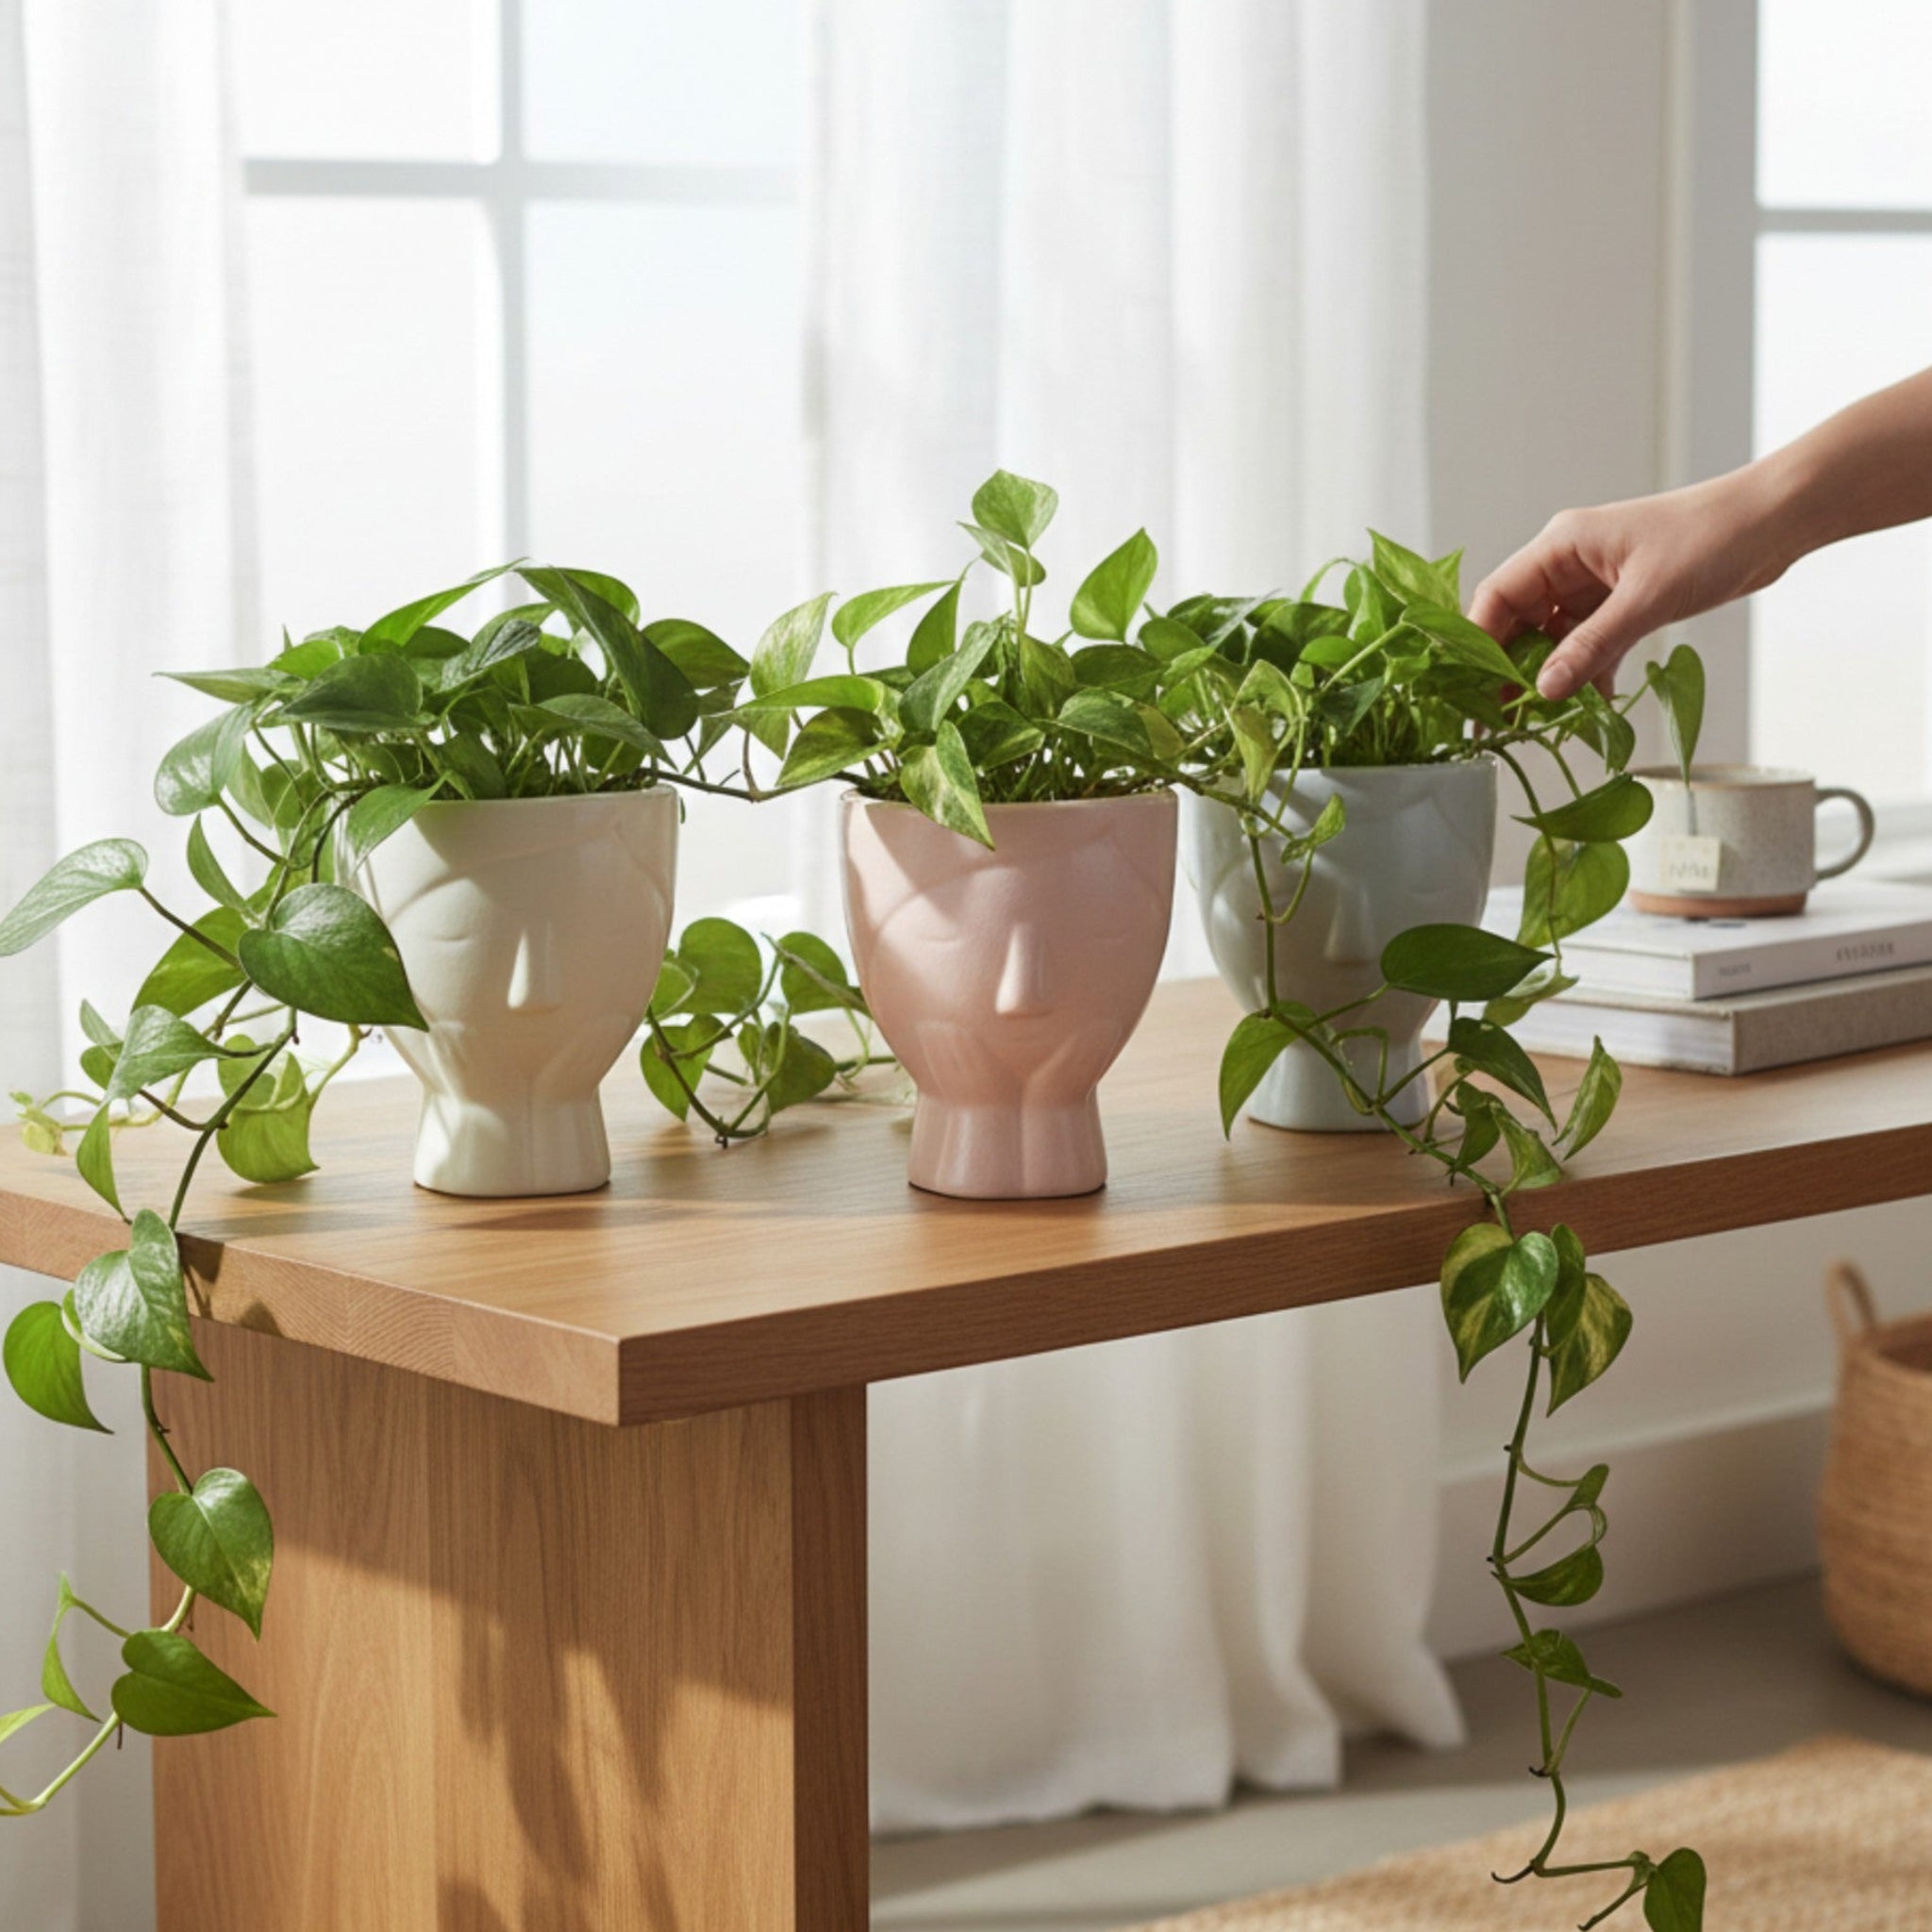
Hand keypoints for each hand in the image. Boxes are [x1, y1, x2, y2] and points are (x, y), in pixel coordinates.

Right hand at [1469, 469, 1792, 701]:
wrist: (1774, 521)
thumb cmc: (1711, 538)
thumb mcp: (1646, 598)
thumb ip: (1591, 647)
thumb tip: (1544, 691)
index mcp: (1562, 545)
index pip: (1497, 595)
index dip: (1479, 643)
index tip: (1474, 690)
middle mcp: (1570, 563)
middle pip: (1518, 621)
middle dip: (1511, 669)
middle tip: (1505, 718)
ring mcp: (1595, 584)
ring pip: (1552, 638)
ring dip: (1551, 676)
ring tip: (1546, 720)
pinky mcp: (1622, 602)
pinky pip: (1588, 644)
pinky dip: (1587, 673)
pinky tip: (1592, 704)